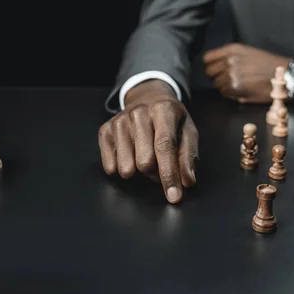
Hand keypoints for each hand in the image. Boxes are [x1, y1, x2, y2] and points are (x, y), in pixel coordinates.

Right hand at [98, 80, 197, 203]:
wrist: (148, 97)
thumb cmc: (171, 119)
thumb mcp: (188, 132)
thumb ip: (188, 157)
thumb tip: (187, 182)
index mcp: (163, 110)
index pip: (165, 147)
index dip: (169, 174)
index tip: (174, 196)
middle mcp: (138, 113)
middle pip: (144, 162)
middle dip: (155, 173)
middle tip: (161, 165)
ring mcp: (119, 121)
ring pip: (126, 168)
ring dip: (138, 173)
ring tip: (146, 157)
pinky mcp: (105, 130)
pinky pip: (110, 166)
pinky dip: (122, 168)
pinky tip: (130, 155)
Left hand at [203, 43, 291, 102]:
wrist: (284, 74)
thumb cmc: (268, 64)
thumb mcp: (248, 52)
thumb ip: (231, 57)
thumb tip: (217, 69)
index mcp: (232, 49)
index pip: (207, 58)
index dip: (210, 66)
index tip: (215, 70)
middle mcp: (229, 60)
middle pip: (209, 72)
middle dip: (215, 77)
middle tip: (226, 80)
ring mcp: (231, 74)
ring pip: (216, 84)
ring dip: (223, 86)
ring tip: (236, 85)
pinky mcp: (235, 87)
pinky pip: (224, 93)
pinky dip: (229, 94)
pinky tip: (239, 90)